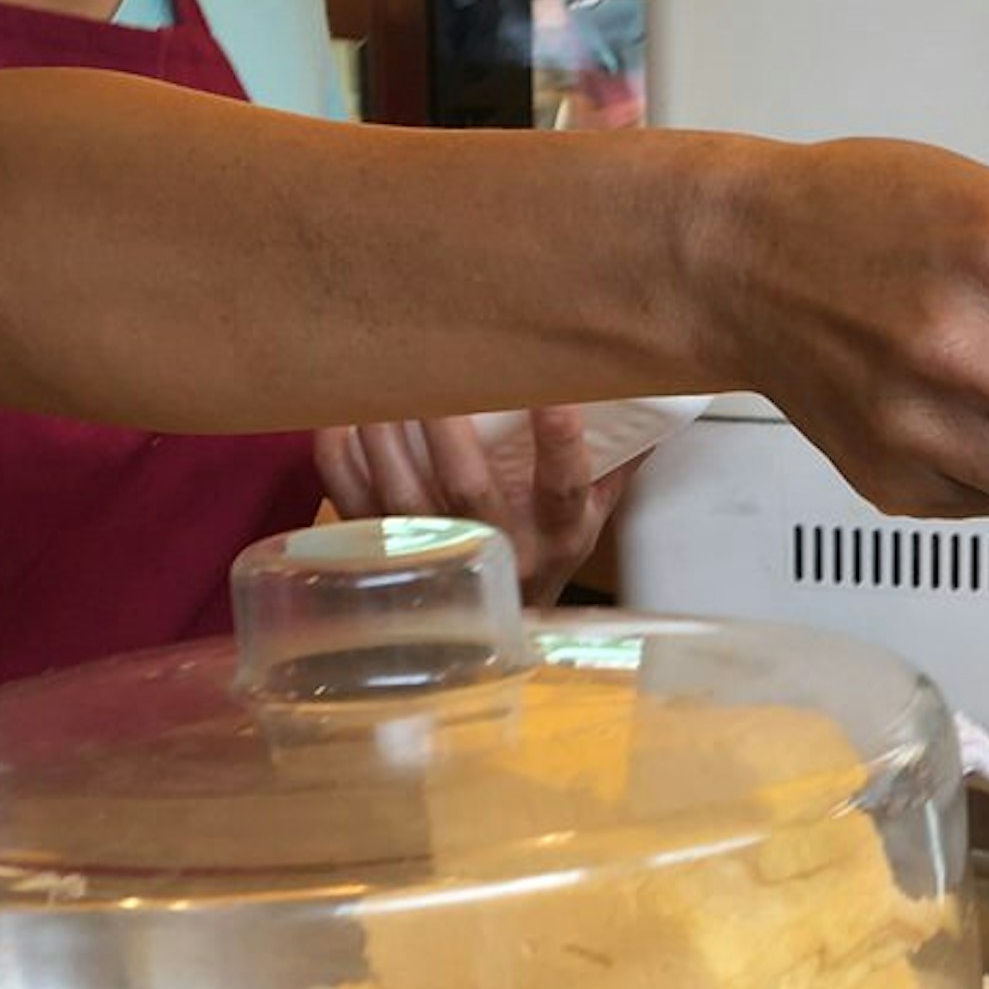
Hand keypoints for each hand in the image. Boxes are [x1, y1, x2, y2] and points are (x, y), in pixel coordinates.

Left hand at [314, 407, 625, 602]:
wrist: (497, 624)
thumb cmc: (545, 552)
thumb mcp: (592, 515)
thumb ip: (615, 456)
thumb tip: (648, 386)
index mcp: (556, 536)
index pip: (563, 488)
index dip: (560, 439)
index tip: (554, 391)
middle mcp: (497, 548)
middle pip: (467, 487)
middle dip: (446, 424)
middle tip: (434, 364)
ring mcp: (437, 554)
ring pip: (401, 492)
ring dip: (385, 433)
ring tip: (380, 379)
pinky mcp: (386, 553)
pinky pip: (352, 501)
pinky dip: (340, 457)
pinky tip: (342, 416)